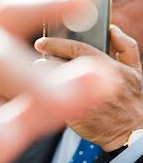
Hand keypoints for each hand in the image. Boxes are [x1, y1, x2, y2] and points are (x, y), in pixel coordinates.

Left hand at [35, 25, 142, 150]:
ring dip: (39, 77)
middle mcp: (95, 83)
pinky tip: (32, 92)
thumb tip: (111, 28)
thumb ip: (125, 46)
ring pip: (51, 84)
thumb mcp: (135, 70)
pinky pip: (48, 104)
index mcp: (109, 68)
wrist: (132, 134)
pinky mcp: (72, 118)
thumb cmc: (131, 100)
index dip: (56, 43)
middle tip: (31, 56)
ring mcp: (82, 102)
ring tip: (34, 72)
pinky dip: (36, 96)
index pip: (77, 49)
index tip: (41, 42)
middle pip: (59, 65)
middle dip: (42, 59)